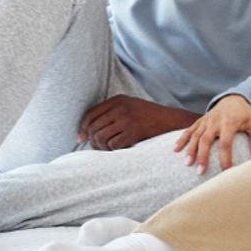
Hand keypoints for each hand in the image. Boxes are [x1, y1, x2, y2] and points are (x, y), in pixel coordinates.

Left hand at [78, 96, 198, 149]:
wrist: (169, 120)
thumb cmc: (146, 116)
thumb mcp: (128, 106)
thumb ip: (110, 113)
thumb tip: (86, 131)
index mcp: (117, 100)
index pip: (90, 114)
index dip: (82, 128)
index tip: (80, 138)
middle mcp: (120, 108)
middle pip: (94, 127)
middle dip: (92, 140)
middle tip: (96, 147)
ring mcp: (127, 120)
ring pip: (101, 137)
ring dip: (101, 147)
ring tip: (106, 149)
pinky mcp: (134, 132)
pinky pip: (113, 145)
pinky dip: (112, 150)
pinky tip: (117, 149)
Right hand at [173, 94, 250, 172]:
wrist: (233, 98)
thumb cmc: (246, 114)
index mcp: (229, 123)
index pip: (226, 143)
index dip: (225, 157)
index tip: (226, 171)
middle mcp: (215, 121)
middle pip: (206, 140)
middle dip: (202, 156)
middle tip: (200, 171)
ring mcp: (206, 121)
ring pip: (195, 136)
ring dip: (190, 150)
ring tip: (187, 164)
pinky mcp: (200, 121)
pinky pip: (189, 130)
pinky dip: (182, 139)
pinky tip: (176, 150)